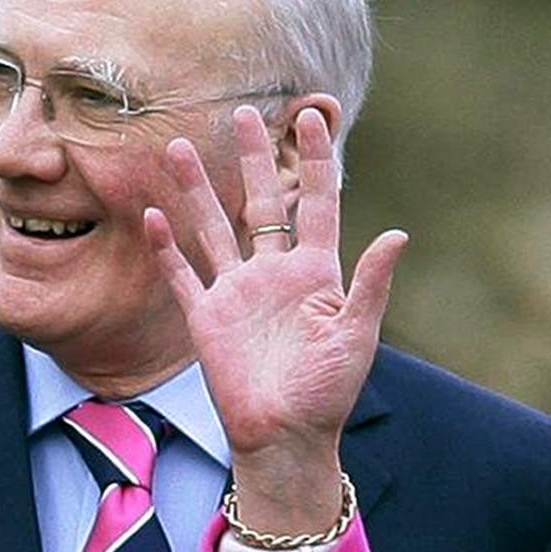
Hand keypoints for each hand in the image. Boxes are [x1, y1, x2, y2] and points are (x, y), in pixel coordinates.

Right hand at [145, 105, 404, 534]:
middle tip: (243, 113)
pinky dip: (167, 248)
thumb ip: (372, 284)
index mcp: (316, 273)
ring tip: (180, 147)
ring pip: (212, 228)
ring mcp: (237, 294)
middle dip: (253, 159)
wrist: (286, 438)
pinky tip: (153, 215)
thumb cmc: (329, 393)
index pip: (316, 204)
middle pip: (260, 203)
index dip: (313, 162)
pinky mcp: (207, 319)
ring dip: (197, 190)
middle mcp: (274, 275)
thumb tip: (397, 234)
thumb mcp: (357, 335)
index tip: (310, 117)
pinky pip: (183, 275)